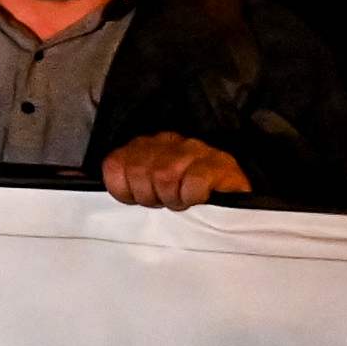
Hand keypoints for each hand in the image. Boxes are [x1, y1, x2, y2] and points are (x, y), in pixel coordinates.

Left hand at [100, 132, 251, 210]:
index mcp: (144, 146)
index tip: (139, 201)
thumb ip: (128, 185)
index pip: (114, 165)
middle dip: (149, 197)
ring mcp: (194, 150)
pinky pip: (194, 182)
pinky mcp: (219, 164)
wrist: (235, 194)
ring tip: (182, 202)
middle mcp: (168, 142)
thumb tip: (111, 198)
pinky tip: (199, 199)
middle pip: (138, 172)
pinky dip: (192, 196)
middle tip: (165, 203)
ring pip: (165, 176)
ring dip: (173, 198)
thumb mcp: (150, 189)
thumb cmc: (186, 194)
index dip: (123, 190)